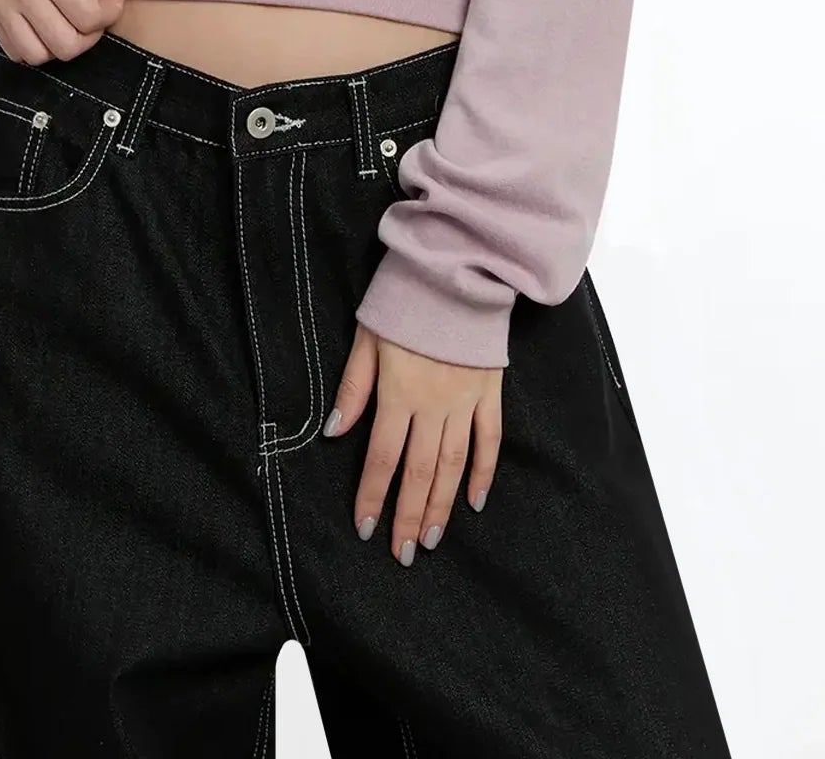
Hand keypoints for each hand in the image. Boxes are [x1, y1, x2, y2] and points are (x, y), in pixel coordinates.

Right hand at [0, 0, 160, 63]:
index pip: (87, 16)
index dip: (110, 10)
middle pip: (67, 44)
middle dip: (91, 32)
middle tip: (93, 8)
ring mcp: (1, 6)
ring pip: (39, 55)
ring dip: (63, 44)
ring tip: (70, 19)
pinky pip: (15, 52)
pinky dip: (36, 47)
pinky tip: (47, 24)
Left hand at [324, 322, 500, 562]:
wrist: (457, 272)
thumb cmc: (405, 301)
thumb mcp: (367, 337)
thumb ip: (353, 387)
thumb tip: (334, 432)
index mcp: (398, 393)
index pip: (381, 457)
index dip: (372, 495)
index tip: (366, 529)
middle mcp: (433, 405)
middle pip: (419, 471)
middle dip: (408, 515)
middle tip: (402, 554)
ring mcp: (465, 401)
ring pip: (453, 464)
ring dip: (441, 505)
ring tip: (431, 539)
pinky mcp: (489, 392)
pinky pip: (489, 440)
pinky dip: (484, 472)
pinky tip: (475, 501)